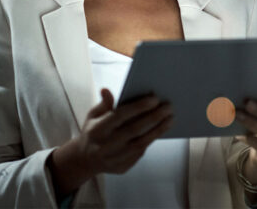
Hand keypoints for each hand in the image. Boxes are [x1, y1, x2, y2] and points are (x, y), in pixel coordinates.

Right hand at [47, 89, 172, 199]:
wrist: (85, 160)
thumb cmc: (93, 133)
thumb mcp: (92, 116)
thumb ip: (103, 104)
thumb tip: (107, 90)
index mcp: (98, 129)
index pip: (121, 116)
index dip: (138, 107)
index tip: (154, 98)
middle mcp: (107, 144)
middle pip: (135, 129)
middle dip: (154, 117)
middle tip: (168, 107)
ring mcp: (116, 157)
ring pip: (141, 142)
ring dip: (158, 129)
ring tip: (170, 118)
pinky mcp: (123, 166)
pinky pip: (141, 152)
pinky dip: (152, 140)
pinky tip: (161, 130)